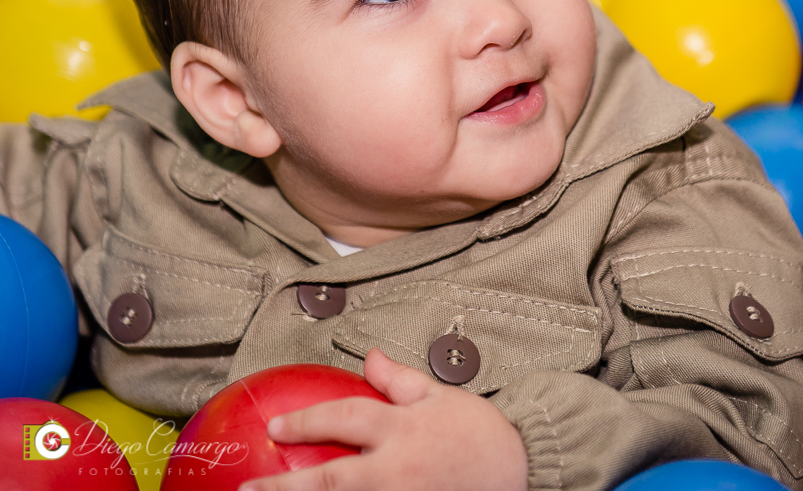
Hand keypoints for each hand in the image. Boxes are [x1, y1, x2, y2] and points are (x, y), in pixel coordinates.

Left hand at [238, 348, 528, 490]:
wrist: (523, 471)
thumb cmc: (480, 434)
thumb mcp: (440, 397)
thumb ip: (399, 380)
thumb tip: (369, 356)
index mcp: (401, 428)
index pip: (344, 418)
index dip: (305, 422)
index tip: (275, 427)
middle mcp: (396, 468)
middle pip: (329, 479)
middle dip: (284, 486)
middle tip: (248, 488)